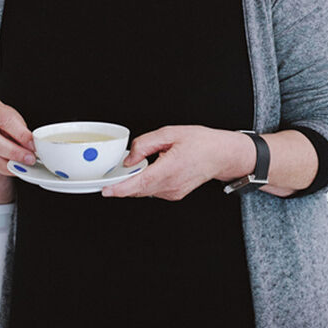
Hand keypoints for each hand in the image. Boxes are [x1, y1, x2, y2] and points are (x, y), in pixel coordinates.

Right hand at [0, 98, 34, 201]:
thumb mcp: (10, 118)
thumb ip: (20, 130)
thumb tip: (32, 144)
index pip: (3, 119)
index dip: (20, 133)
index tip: (32, 143)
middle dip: (13, 151)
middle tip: (29, 157)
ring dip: (9, 162)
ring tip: (24, 165)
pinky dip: (4, 168)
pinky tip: (15, 169)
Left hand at [101, 126, 253, 200]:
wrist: (222, 155)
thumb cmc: (201, 142)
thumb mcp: (171, 133)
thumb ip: (145, 144)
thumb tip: (129, 158)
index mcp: (170, 168)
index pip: (140, 183)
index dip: (120, 188)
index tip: (106, 189)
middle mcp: (171, 185)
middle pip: (138, 189)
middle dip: (122, 182)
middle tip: (113, 172)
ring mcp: (173, 192)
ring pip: (144, 191)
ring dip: (135, 181)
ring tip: (138, 165)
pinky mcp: (174, 194)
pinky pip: (153, 191)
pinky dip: (145, 182)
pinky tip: (150, 170)